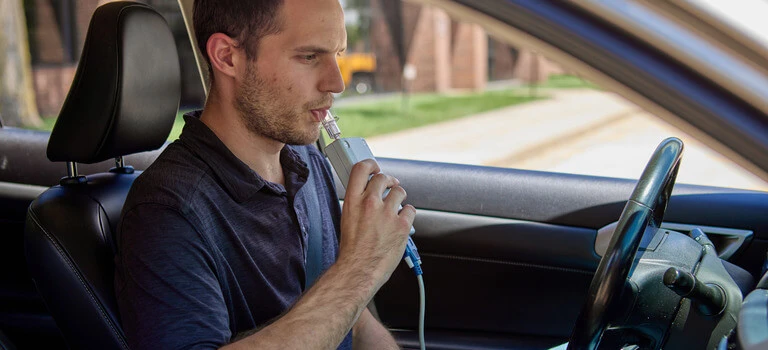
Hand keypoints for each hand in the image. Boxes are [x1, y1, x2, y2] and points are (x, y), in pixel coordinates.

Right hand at [338, 159, 416, 288]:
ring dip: (398, 197)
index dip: (371, 164)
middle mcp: (369, 203)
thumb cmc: (351, 250)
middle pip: (383, 178)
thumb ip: (357, 204)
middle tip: (390, 186)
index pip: (361, 169)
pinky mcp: (401, 224)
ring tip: (396, 207)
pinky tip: (401, 222)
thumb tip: (365, 195)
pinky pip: (410, 209)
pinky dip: (407, 215)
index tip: (375, 167)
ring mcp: (386, 213)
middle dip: (388, 181)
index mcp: (352, 201)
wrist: (359, 269)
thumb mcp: (346, 219)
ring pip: (399, 191)